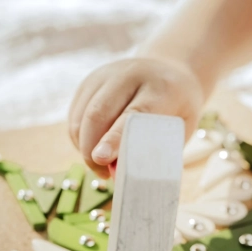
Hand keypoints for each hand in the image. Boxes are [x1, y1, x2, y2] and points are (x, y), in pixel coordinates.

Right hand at [68, 57, 203, 177]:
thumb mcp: (177, 132)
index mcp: (159, 88)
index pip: (132, 115)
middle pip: (97, 114)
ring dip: (84, 147)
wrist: (168, 73)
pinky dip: (79, 139)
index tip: (101, 158)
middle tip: (102, 173)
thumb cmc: (175, 113)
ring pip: (81, 116)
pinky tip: (94, 149)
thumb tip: (117, 176)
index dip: (114, 139)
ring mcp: (105, 75)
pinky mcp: (89, 82)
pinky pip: (75, 116)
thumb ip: (151, 153)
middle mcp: (128, 75)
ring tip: (100, 166)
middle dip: (91, 150)